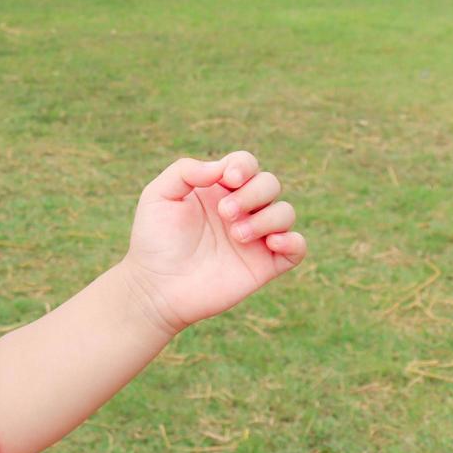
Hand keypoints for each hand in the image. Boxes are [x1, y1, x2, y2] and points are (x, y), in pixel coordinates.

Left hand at [117, 151, 306, 334]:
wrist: (157, 288)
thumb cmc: (154, 241)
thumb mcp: (158, 196)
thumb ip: (185, 171)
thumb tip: (220, 167)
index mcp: (217, 189)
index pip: (246, 164)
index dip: (244, 166)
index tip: (229, 179)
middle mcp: (241, 209)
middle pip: (269, 184)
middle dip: (252, 194)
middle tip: (225, 214)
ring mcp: (255, 237)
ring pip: (285, 212)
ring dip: (267, 218)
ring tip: (236, 235)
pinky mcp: (264, 265)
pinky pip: (297, 247)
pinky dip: (293, 241)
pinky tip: (272, 243)